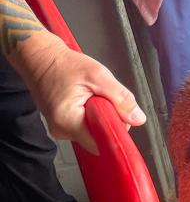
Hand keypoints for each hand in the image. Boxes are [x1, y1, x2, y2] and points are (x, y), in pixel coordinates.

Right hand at [21, 33, 145, 153]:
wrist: (40, 58)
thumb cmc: (63, 64)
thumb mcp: (98, 76)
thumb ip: (121, 98)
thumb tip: (137, 118)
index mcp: (68, 121)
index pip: (101, 143)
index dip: (115, 131)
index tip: (120, 115)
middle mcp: (61, 130)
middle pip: (99, 138)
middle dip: (109, 120)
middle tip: (104, 98)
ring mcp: (60, 128)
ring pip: (93, 131)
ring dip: (100, 116)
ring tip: (92, 96)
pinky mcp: (62, 124)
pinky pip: (85, 125)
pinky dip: (92, 114)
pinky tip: (87, 100)